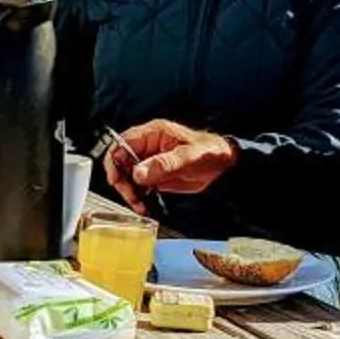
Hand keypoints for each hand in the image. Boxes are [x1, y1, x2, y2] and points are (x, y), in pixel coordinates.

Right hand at [108, 118, 239, 201]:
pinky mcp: (153, 175)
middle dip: (121, 180)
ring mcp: (149, 161)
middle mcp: (147, 146)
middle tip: (132, 196)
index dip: (116, 161)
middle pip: (119, 161)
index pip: (122, 143)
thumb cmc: (210, 153)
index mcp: (153, 133)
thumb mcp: (188, 157)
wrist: (223, 166)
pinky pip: (137, 185)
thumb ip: (163, 164)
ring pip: (126, 176)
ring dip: (129, 191)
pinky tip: (143, 205)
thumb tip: (138, 173)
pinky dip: (137, 196)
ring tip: (139, 204)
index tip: (118, 179)